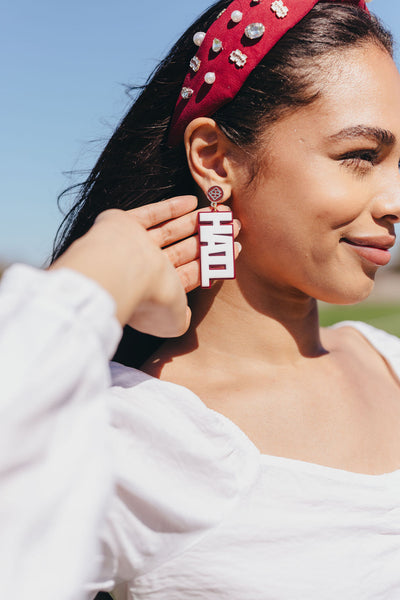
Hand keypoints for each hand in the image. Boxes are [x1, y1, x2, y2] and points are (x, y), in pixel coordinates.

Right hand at [50, 196, 240, 336]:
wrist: (121, 274)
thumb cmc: (150, 300)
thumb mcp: (174, 322)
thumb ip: (183, 318)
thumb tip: (187, 314)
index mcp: (158, 290)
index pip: (191, 272)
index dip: (213, 261)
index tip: (234, 248)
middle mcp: (146, 268)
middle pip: (184, 249)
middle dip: (210, 238)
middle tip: (233, 225)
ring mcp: (134, 245)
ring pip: (170, 230)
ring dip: (195, 221)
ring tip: (221, 211)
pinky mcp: (123, 224)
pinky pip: (151, 214)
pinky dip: (171, 207)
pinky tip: (192, 201)